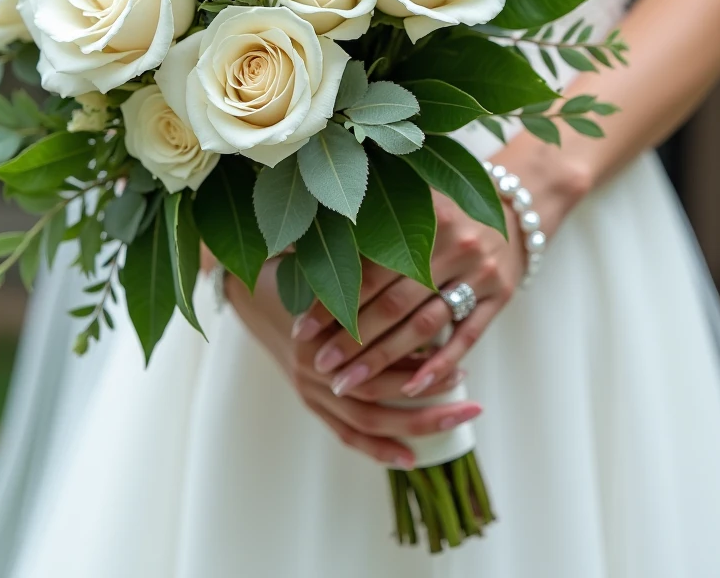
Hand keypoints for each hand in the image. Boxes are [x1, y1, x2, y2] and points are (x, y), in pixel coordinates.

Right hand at [224, 258, 481, 467]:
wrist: (247, 287)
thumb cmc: (293, 267)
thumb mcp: (325, 262)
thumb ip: (364, 270)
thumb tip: (417, 262)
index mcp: (320, 331)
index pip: (379, 359)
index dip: (421, 363)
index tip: (461, 361)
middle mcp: (313, 366)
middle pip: (379, 394)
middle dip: (430, 401)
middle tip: (473, 401)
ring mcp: (309, 388)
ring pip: (368, 421)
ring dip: (414, 424)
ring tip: (456, 417)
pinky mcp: (309, 401)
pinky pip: (346, 434)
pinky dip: (378, 450)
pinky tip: (411, 457)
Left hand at [292, 191, 526, 400]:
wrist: (518, 207)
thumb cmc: (443, 209)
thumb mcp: (409, 203)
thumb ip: (362, 226)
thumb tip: (296, 248)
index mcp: (423, 215)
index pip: (369, 268)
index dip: (333, 299)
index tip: (302, 329)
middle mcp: (454, 242)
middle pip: (394, 302)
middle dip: (353, 339)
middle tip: (320, 366)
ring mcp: (481, 271)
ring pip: (425, 325)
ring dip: (384, 359)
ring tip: (349, 383)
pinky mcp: (501, 295)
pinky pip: (466, 337)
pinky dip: (437, 365)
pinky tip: (409, 390)